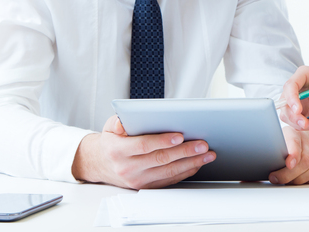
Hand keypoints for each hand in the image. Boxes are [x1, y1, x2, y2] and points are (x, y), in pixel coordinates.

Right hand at [71, 115, 215, 188]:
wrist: (102, 164)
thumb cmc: (112, 141)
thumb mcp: (109, 126)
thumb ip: (117, 122)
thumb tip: (123, 122)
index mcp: (117, 150)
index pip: (143, 145)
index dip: (162, 141)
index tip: (180, 136)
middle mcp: (127, 168)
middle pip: (160, 159)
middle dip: (184, 152)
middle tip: (202, 144)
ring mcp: (137, 180)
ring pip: (168, 172)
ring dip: (191, 163)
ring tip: (207, 154)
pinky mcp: (146, 187)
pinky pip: (169, 180)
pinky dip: (185, 172)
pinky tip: (197, 163)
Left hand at [268, 127, 308, 184]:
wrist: (304, 139)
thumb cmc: (285, 144)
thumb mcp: (274, 141)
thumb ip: (267, 151)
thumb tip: (255, 167)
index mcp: (293, 134)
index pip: (294, 142)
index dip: (293, 154)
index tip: (289, 164)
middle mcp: (307, 143)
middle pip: (304, 160)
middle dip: (289, 174)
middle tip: (276, 178)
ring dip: (301, 179)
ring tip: (288, 181)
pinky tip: (303, 180)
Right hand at [278, 65, 308, 130]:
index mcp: (304, 74)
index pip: (291, 85)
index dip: (291, 99)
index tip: (298, 111)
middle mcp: (298, 86)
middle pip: (285, 102)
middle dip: (293, 115)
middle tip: (306, 124)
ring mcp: (298, 98)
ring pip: (288, 113)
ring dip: (298, 122)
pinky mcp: (302, 108)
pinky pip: (296, 119)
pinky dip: (303, 125)